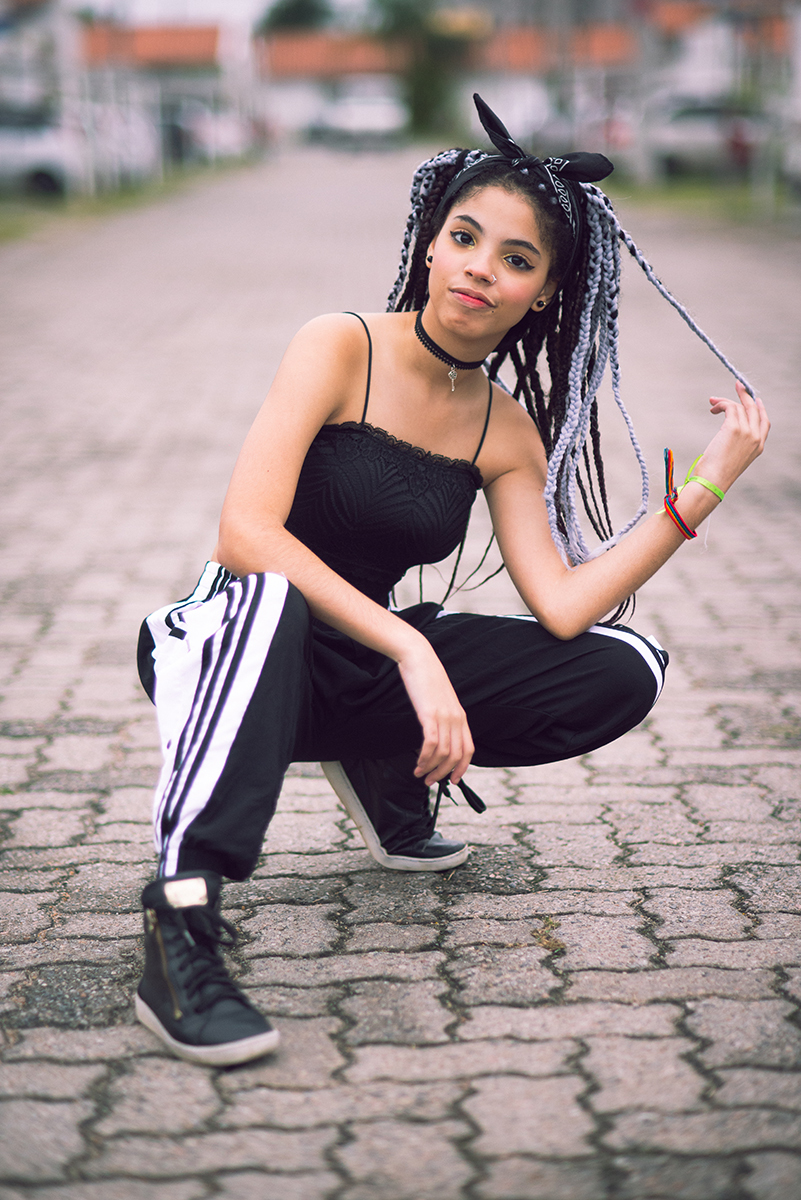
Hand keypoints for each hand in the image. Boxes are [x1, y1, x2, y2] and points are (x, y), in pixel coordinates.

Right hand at [396, 643, 473, 786]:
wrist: (419, 658)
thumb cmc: (426, 679)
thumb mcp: (440, 701)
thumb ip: (443, 718)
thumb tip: (437, 737)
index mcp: (461, 717)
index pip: (469, 750)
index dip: (462, 768)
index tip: (453, 781)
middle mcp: (456, 719)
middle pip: (456, 756)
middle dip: (443, 774)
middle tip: (430, 782)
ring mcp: (444, 716)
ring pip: (443, 753)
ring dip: (431, 768)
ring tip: (420, 774)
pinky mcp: (429, 714)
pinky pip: (431, 743)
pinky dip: (425, 757)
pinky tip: (417, 763)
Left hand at [697, 381, 769, 492]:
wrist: (712, 481)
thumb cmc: (716, 473)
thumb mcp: (733, 457)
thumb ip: (736, 444)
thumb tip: (726, 433)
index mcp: (758, 447)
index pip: (765, 422)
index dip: (760, 408)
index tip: (753, 399)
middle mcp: (756, 438)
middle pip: (754, 409)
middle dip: (746, 395)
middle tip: (737, 385)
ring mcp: (747, 432)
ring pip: (740, 407)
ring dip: (725, 401)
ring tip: (713, 403)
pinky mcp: (734, 428)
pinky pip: (730, 406)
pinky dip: (721, 404)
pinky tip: (713, 408)